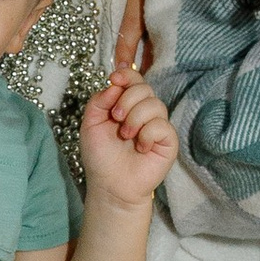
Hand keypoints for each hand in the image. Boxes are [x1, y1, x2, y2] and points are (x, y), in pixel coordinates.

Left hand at [78, 69, 176, 209]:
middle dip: (127, 100)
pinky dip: (147, 134)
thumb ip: (99, 100)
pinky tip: (140, 147)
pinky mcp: (168, 140)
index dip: (126, 75)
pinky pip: (162, 125)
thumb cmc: (101, 157)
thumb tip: (115, 82)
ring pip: (155, 104)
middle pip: (145, 87)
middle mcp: (143, 111)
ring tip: (126, 136)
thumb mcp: (90, 124)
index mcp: (126, 104)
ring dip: (135, 119)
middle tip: (116, 119)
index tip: (114, 79)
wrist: (110, 185)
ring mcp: (157, 125)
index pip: (133, 79)